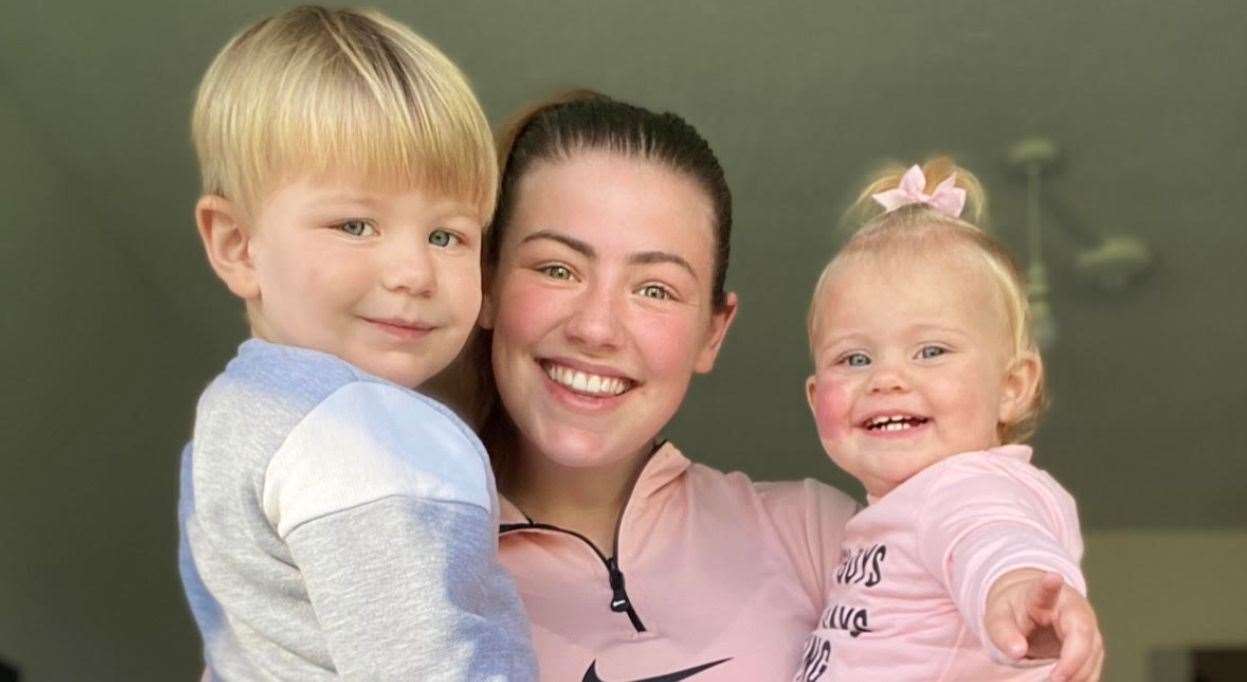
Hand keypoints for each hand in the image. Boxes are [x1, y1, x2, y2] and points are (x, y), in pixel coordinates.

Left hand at [984, 569, 1103, 681]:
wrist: (1029, 608)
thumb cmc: (1013, 611)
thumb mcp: (998, 617)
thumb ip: (1004, 633)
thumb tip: (1017, 652)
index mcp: (1045, 595)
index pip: (1048, 590)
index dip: (1050, 585)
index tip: (1053, 577)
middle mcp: (1073, 609)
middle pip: (1082, 633)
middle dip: (1073, 659)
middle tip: (1056, 679)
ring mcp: (1087, 628)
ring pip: (1092, 654)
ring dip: (1079, 674)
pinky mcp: (1091, 647)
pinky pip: (1092, 667)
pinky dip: (1082, 680)